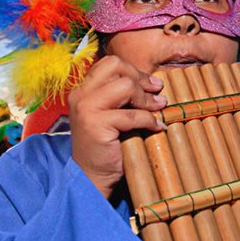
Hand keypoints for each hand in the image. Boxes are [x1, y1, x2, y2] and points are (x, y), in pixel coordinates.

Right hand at [68, 56, 166, 198]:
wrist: (91, 177)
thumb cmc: (105, 147)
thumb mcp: (110, 115)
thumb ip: (121, 97)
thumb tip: (154, 83)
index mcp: (83, 90)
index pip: (110, 63)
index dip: (134, 70)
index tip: (151, 85)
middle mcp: (81, 95)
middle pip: (116, 66)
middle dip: (141, 78)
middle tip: (157, 93)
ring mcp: (86, 108)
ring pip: (125, 86)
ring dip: (146, 98)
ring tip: (158, 109)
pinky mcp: (96, 124)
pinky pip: (131, 114)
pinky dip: (149, 119)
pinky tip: (156, 127)